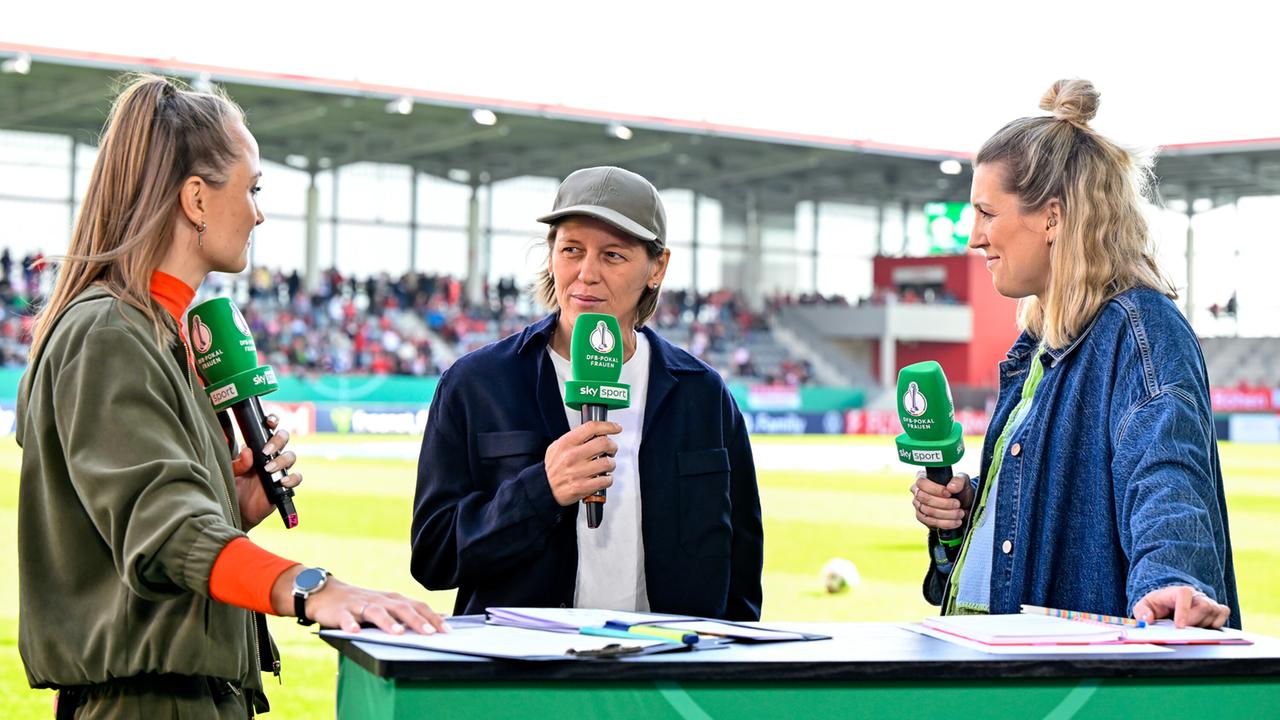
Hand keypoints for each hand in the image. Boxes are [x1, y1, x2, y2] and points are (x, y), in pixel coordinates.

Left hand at [232, 415, 301, 529]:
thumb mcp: (229, 473)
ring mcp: (279, 469)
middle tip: (265, 451)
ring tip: (268, 469)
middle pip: (283, 437)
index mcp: (256, 447)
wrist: (236, 511)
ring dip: (282, 460)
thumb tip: (247, 450)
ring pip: (291, 455)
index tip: (269, 422)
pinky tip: (281, 482)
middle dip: (278, 440)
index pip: (268, 428)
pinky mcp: (285, 485)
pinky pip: (297, 477)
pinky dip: (293, 478)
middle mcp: (270, 455)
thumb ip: (237, 462)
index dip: (273, 421)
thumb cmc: (231, 488)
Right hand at [271, 569, 448, 634]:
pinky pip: (345, 618)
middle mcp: (379, 600)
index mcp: (392, 600)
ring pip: (376, 612)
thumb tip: (441, 617)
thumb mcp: (388, 605)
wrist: (325, 593)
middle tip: (430, 633)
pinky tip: (354, 631)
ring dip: (387, 622)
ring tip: (398, 633)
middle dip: (416, 620)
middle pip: (401, 608)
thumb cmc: (362, 603)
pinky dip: (350, 624)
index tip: (447, 630)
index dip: (432, 617)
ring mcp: (360, 605)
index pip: (417, 606)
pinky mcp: (340, 611)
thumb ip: (412, 611)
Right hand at [544, 421, 619, 505]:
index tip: (616, 428)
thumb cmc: (553, 468)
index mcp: (566, 443)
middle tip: (611, 449)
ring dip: (611, 464)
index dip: (608, 426)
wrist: (544, 488)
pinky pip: (605, 480)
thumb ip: (575, 438)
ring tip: (606, 465)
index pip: (591, 428)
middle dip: (612, 446)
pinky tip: (602, 478)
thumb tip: (596, 432)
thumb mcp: (557, 446)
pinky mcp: (583, 487)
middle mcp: (572, 456)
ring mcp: (578, 472)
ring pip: (608, 463)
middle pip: (604, 443)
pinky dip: (608, 479)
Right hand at [911, 471, 972, 530]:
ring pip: (928, 511)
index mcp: (923, 477)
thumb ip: (958, 481)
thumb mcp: (963, 481)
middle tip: (958, 504)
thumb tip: (951, 488)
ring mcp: (918, 505)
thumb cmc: (960, 490)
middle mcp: (917, 491)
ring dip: (947, 514)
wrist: (963, 505)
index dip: (935, 489)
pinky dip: (945, 523)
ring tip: (960, 513)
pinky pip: (930, 522)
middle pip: (924, 498)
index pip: (922, 483)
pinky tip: (956, 522)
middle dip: (944, 503)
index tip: (949, 493)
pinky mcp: (922, 518)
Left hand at [1133, 585, 1230, 628]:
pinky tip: (1203, 627)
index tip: (1179, 627)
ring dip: (1203, 625)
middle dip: (1193, 621)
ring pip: (1214, 612)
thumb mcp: (1144, 606)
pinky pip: (1223, 614)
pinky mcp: (1216, 608)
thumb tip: (1147, 620)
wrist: (1169, 601)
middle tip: (1184, 630)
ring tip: (1190, 628)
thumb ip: (1142, 612)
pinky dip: (1216, 623)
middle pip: (1203, 605)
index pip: (1184, 594)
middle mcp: (1195, 594)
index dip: (1184, 610)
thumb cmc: (1158, 604)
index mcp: (1176, 591)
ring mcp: (1207, 601)